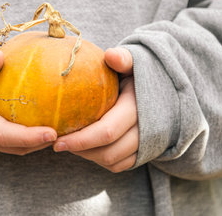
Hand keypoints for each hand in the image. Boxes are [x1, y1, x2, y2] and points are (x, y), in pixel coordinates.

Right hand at [0, 51, 56, 154]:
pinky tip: (49, 122)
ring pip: (17, 147)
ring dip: (38, 143)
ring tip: (63, 131)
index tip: (52, 133)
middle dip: (40, 144)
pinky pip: (16, 141)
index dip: (28, 137)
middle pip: (16, 147)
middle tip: (66, 134)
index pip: (5, 135)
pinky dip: (32, 136)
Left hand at [53, 48, 138, 172]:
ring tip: (69, 143)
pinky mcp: (144, 153)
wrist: (165, 89)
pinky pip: (119, 165)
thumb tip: (110, 55)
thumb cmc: (141, 73)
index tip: (56, 140)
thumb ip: (124, 59)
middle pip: (108, 151)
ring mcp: (148, 144)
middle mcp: (147, 130)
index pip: (106, 131)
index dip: (80, 140)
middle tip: (57, 143)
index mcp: (140, 107)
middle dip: (79, 150)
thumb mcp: (135, 62)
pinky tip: (86, 148)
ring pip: (112, 161)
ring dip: (88, 156)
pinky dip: (100, 160)